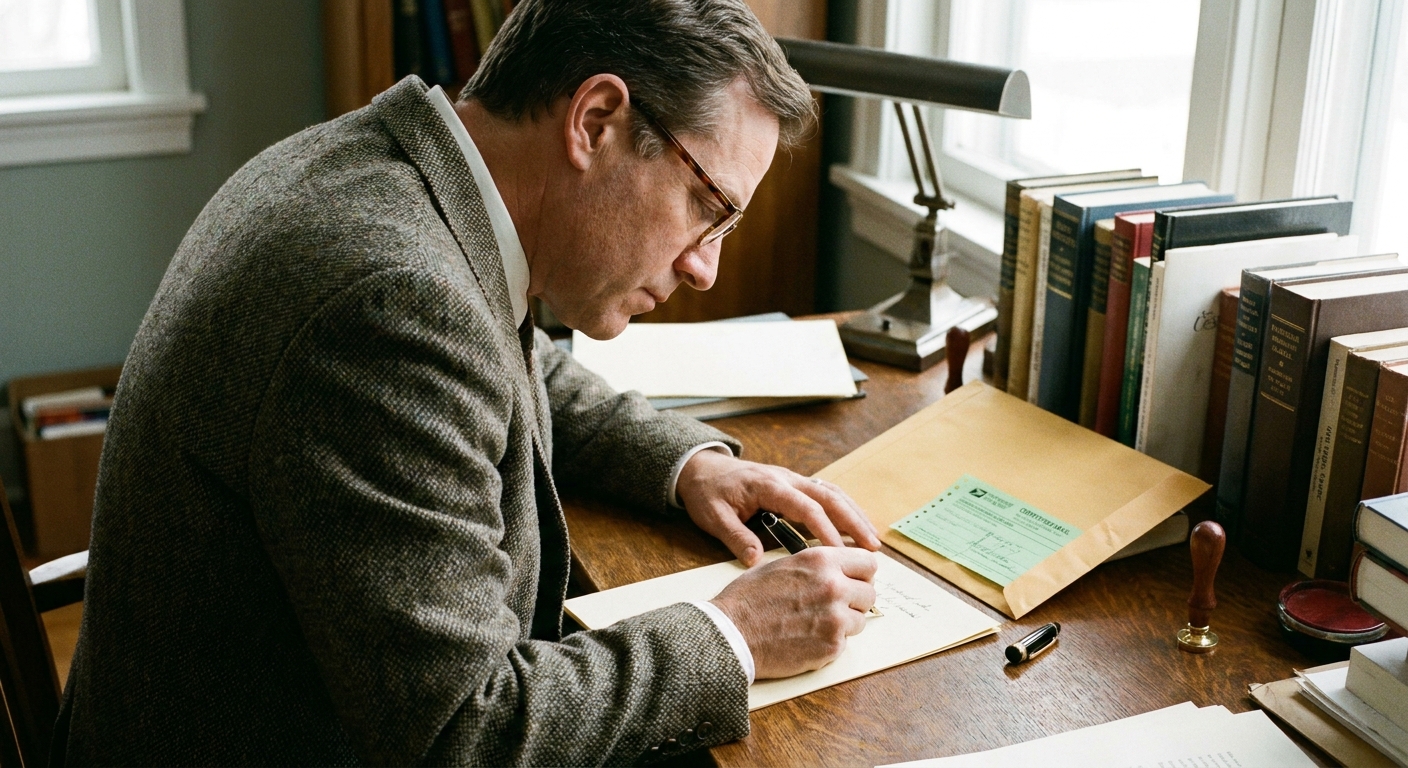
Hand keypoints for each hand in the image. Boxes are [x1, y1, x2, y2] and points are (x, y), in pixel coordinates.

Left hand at [676, 449, 880, 565]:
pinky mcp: (794, 485)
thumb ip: (734, 536)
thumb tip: (755, 561)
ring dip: (854, 514)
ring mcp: (793, 479)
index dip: (825, 530)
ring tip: (872, 540)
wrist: (702, 469)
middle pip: (829, 496)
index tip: (838, 553)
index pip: (805, 507)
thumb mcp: (713, 516)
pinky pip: (825, 494)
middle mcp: (786, 478)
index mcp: (768, 485)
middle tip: (872, 547)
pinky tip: (855, 526)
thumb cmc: (708, 492)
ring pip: (832, 493)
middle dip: (853, 521)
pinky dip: (844, 509)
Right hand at [710, 547, 877, 677]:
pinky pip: (846, 642)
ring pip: (860, 619)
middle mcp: (834, 586)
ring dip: (844, 622)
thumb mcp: (781, 565)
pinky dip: (830, 641)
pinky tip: (807, 637)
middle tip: (834, 605)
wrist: (731, 634)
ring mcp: (835, 618)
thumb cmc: (748, 599)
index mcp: (821, 561)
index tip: (855, 580)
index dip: (861, 573)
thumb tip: (839, 569)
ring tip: (815, 622)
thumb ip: (816, 565)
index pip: (868, 562)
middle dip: (855, 599)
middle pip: (869, 592)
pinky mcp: (832, 646)